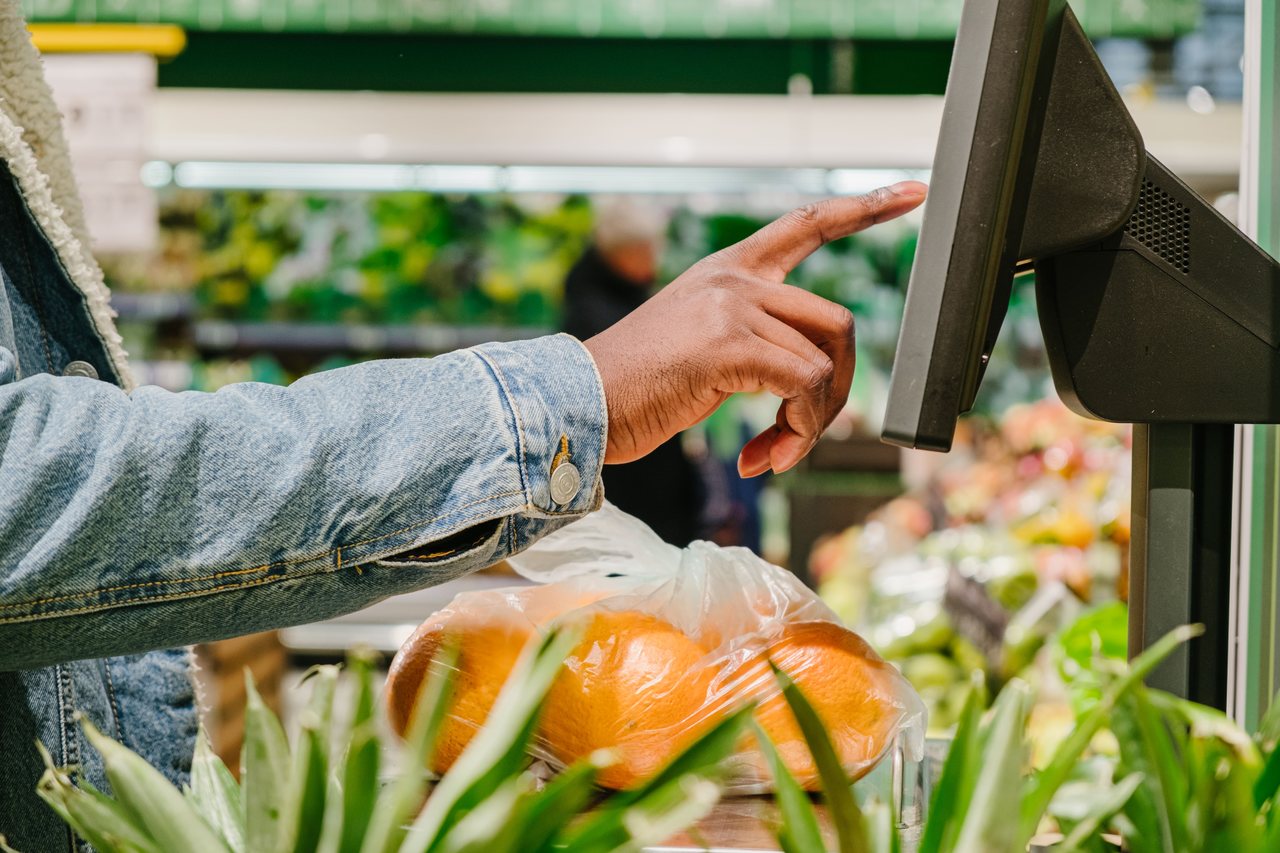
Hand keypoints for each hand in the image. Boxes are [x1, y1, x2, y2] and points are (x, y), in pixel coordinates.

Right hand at [583, 181, 926, 476]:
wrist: (579, 405)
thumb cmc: (633, 388)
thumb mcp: (697, 347)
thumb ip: (751, 342)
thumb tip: (805, 380)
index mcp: (728, 272)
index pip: (806, 224)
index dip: (865, 207)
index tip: (913, 192)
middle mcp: (735, 279)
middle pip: (837, 321)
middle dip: (839, 387)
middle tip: (804, 432)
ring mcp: (733, 308)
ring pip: (823, 361)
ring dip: (812, 423)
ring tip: (775, 453)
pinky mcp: (728, 346)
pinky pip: (803, 389)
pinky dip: (796, 433)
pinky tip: (764, 457)